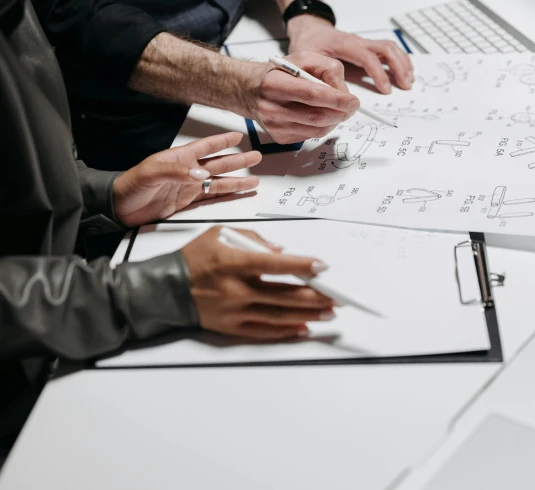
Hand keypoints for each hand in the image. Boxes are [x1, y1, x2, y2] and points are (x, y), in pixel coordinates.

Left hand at [113, 132, 260, 226]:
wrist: (119, 208)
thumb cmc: (129, 186)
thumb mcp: (151, 173)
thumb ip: (177, 172)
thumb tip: (201, 174)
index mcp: (179, 159)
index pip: (205, 147)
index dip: (222, 141)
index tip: (237, 136)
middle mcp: (187, 171)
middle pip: (218, 164)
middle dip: (238, 160)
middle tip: (255, 157)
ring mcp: (188, 187)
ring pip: (218, 182)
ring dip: (236, 181)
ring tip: (254, 180)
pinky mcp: (187, 203)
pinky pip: (211, 198)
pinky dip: (226, 196)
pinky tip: (236, 195)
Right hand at [182, 227, 334, 340]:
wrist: (165, 289)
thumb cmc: (194, 258)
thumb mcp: (220, 234)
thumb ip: (254, 238)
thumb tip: (282, 250)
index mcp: (233, 263)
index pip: (274, 265)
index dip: (301, 266)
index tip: (322, 266)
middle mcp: (236, 290)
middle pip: (283, 295)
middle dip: (314, 296)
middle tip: (336, 296)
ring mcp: (235, 312)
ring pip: (279, 315)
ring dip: (307, 315)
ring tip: (329, 313)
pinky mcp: (232, 327)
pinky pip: (265, 331)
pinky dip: (287, 330)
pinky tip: (305, 327)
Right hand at [235, 51, 359, 143]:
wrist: (249, 90)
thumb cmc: (277, 73)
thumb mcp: (302, 58)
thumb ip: (327, 68)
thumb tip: (343, 91)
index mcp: (274, 84)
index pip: (312, 95)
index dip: (337, 100)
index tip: (354, 101)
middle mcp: (271, 107)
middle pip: (316, 116)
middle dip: (341, 113)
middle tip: (352, 107)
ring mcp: (274, 126)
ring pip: (317, 130)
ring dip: (334, 121)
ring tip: (338, 110)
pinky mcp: (279, 137)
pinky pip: (310, 136)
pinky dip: (323, 127)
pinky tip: (320, 115)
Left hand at [287, 15, 414, 93]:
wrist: (309, 29)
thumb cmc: (309, 44)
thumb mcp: (308, 59)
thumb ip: (322, 75)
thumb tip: (339, 94)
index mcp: (344, 43)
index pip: (367, 57)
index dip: (379, 74)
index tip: (386, 90)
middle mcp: (358, 41)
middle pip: (385, 48)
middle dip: (398, 67)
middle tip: (404, 85)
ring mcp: (364, 42)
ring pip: (390, 47)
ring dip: (402, 63)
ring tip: (409, 80)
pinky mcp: (367, 47)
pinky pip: (388, 50)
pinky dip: (400, 60)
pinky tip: (405, 72)